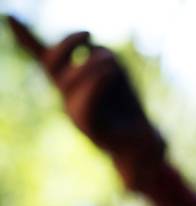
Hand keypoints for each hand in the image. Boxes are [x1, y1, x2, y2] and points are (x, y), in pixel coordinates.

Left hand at [7, 15, 164, 185]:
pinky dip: (23, 36)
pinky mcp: (72, 73)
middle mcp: (70, 103)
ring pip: (60, 59)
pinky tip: (9, 18)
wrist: (130, 140)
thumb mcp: (151, 152)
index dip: (95, 80)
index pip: (78, 97)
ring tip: (95, 46)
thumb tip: (147, 166)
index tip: (114, 69)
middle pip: (66, 77)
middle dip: (86, 66)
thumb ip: (152, 154)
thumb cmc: (144, 148)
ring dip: (77, 48)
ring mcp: (68, 86)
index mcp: (86, 122)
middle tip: (109, 63)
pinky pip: (38, 52)